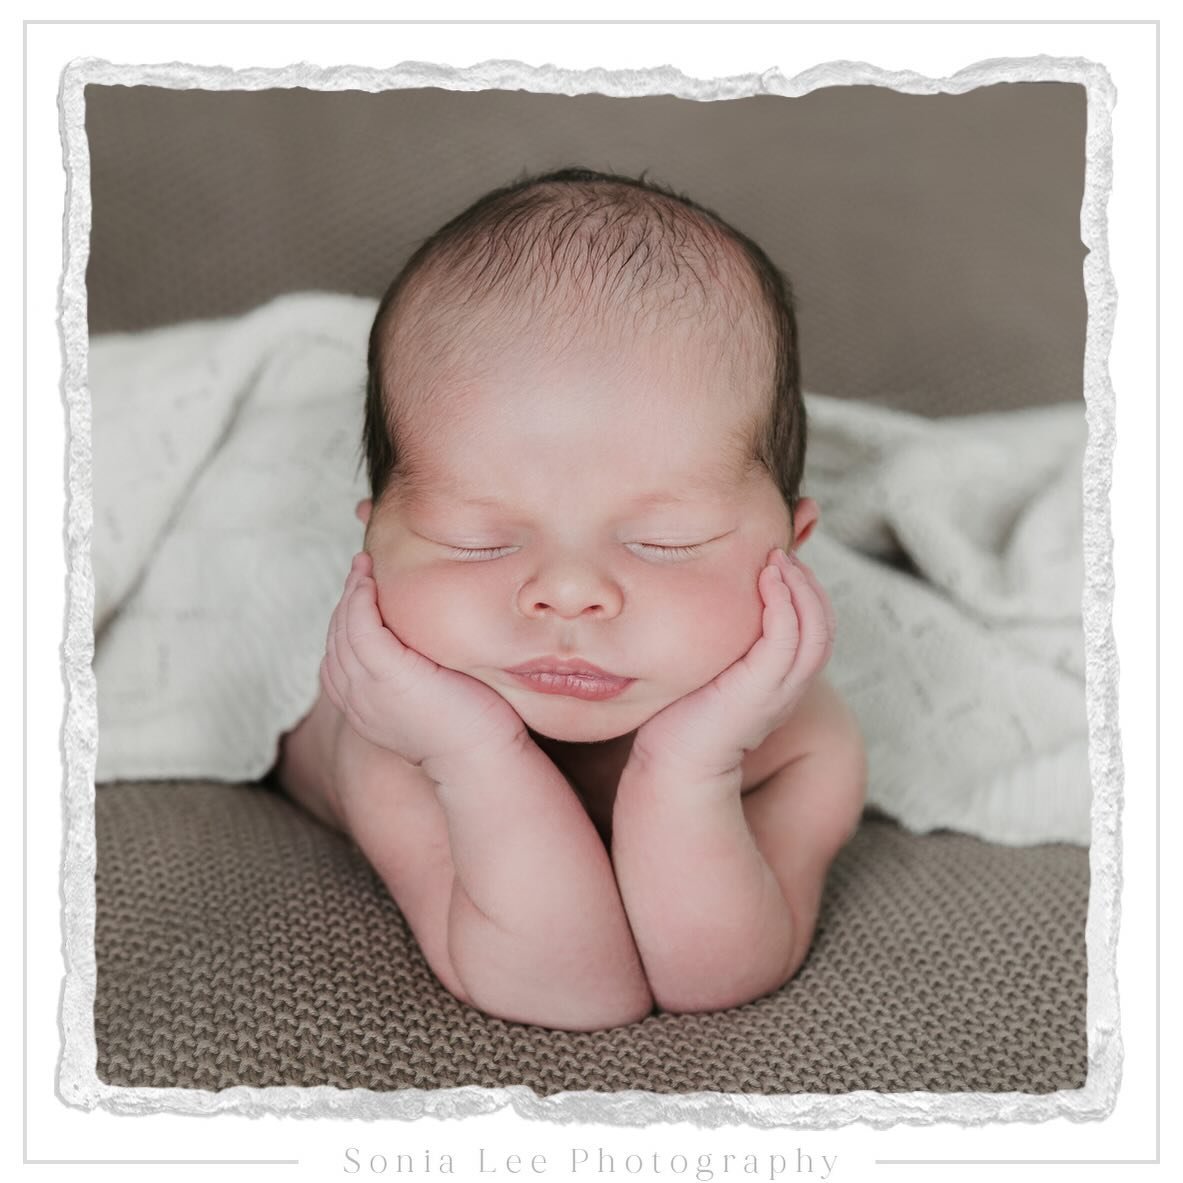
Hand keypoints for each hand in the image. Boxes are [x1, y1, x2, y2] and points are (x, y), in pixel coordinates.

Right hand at [320, 552, 527, 776]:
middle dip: (344, 601)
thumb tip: (428, 654)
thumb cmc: (471, 731)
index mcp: (363, 710)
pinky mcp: (388, 675)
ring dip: (350, 592)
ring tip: (363, 567)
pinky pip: (359, 627)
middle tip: (359, 571)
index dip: (344, 624)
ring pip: (343, 630)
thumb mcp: (431, 702)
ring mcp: (368, 689)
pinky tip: (369, 582)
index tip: (361, 597)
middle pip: (335, 640)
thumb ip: (417, 679)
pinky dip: (359, 600)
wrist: (482, 759)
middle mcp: (356, 701)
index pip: (337, 659)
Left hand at [631, 548, 835, 781]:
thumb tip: (712, 607)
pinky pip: (787, 640)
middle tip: (783, 553)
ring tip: (778, 559)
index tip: (782, 564)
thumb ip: (726, 644)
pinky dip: (784, 605)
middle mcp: (790, 686)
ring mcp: (779, 690)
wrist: (675, 766)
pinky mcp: (760, 691)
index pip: (817, 630)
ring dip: (801, 587)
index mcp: (783, 682)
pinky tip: (766, 581)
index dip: (808, 593)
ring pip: (815, 629)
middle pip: (826, 625)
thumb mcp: (714, 671)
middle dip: (810, 583)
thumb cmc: (684, 718)